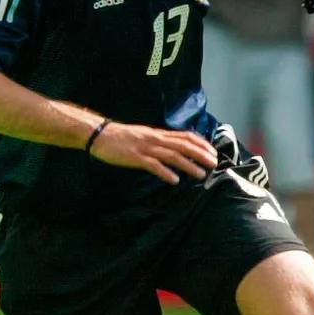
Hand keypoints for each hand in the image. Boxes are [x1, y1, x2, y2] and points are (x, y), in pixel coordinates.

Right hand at [90, 121, 217, 185]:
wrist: (99, 134)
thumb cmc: (120, 137)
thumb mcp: (144, 135)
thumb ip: (158, 141)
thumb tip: (175, 149)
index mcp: (158, 133)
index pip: (185, 136)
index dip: (201, 144)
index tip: (213, 152)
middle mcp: (155, 139)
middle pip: (183, 145)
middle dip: (201, 154)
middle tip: (213, 164)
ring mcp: (145, 148)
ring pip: (172, 156)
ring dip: (188, 165)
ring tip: (200, 175)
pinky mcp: (135, 157)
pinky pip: (153, 165)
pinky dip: (165, 172)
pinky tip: (174, 180)